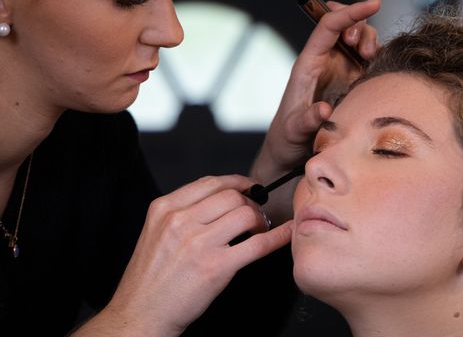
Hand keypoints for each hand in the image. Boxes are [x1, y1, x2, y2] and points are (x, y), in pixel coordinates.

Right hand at [73, 174, 292, 335]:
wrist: (139, 315)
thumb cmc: (150, 279)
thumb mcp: (156, 232)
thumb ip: (183, 212)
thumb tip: (221, 198)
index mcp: (164, 208)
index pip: (210, 182)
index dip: (236, 182)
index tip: (248, 186)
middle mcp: (180, 221)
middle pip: (231, 196)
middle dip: (250, 202)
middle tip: (255, 213)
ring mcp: (198, 243)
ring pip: (245, 214)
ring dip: (260, 220)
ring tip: (259, 229)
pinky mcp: (216, 267)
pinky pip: (257, 244)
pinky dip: (277, 236)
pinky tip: (286, 232)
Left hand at [252, 0, 379, 183]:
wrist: (291, 152)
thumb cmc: (287, 138)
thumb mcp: (294, 130)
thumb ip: (308, 119)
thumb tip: (324, 110)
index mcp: (309, 62)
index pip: (329, 25)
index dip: (350, 11)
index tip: (374, 3)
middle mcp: (325, 61)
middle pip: (346, 25)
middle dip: (360, 26)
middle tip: (364, 51)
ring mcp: (340, 70)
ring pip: (360, 39)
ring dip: (371, 41)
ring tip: (370, 59)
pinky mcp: (352, 82)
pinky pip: (369, 60)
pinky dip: (378, 57)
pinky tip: (378, 69)